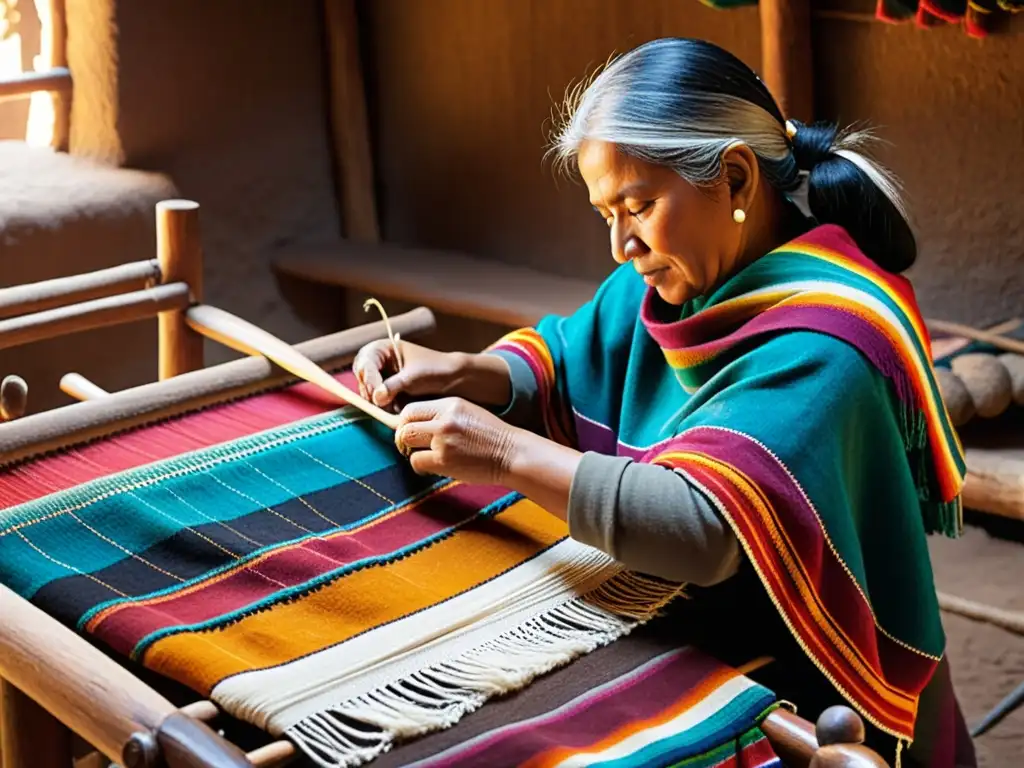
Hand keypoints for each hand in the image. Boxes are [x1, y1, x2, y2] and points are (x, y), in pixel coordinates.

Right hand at [353, 339, 511, 411]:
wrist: (452, 380)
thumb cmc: (435, 370)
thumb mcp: (413, 377)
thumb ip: (393, 386)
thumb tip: (376, 398)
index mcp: (382, 349)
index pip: (365, 363)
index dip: (369, 378)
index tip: (376, 392)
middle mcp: (376, 362)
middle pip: (361, 378)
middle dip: (370, 390)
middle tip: (383, 402)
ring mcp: (379, 378)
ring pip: (367, 392)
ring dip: (376, 401)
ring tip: (393, 405)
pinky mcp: (385, 393)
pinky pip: (376, 402)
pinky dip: (382, 407)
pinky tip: (395, 408)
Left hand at [394, 397, 518, 485]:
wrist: (512, 454)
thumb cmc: (491, 437)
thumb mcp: (467, 413)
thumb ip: (442, 416)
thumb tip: (413, 426)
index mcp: (450, 405)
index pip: (410, 410)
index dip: (405, 423)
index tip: (411, 433)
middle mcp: (444, 419)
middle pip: (404, 426)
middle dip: (403, 438)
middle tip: (412, 447)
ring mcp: (444, 439)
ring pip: (407, 442)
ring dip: (412, 452)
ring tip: (425, 457)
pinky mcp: (445, 459)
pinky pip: (416, 461)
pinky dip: (421, 467)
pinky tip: (434, 467)